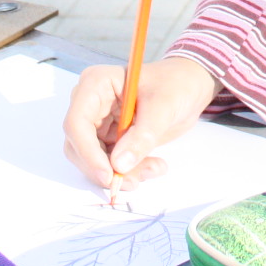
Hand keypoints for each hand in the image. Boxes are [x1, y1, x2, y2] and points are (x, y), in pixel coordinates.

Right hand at [63, 56, 220, 191]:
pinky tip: (154, 166)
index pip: (77, 122)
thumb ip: (142, 136)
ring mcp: (98, 123)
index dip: (88, 152)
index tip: (109, 175)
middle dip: (105, 169)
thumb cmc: (175, 85)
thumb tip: (119, 165)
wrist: (189, 88)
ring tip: (155, 168)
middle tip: (135, 181)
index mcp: (96, 84)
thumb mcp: (163, 108)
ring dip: (122, 173)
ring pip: (93, 161)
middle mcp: (91, 104)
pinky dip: (129, 172)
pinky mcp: (109, 139)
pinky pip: (109, 164)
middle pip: (79, 146)